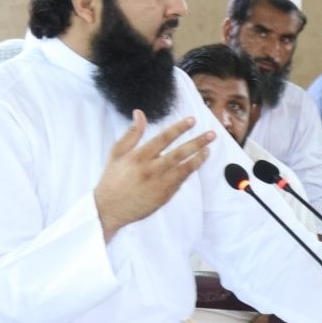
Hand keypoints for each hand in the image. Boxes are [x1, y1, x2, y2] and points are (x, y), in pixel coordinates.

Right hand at [93, 112, 212, 240]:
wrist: (109, 209)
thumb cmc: (112, 179)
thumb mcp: (116, 153)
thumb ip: (132, 133)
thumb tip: (140, 113)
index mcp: (139, 156)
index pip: (164, 138)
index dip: (180, 128)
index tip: (192, 120)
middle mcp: (151, 169)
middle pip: (179, 153)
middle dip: (197, 142)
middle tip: (212, 134)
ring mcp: (159, 184)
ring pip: (184, 169)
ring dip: (198, 158)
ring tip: (208, 150)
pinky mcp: (164, 196)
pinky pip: (180, 182)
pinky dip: (189, 172)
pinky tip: (196, 164)